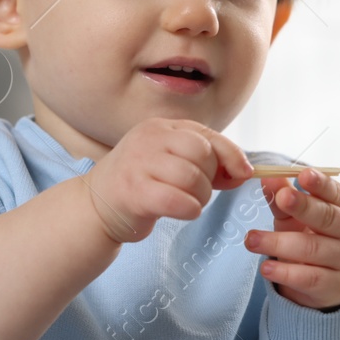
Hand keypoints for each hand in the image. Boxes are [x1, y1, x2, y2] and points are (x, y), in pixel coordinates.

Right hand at [83, 117, 254, 243]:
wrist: (95, 207)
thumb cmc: (140, 185)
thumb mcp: (171, 163)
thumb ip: (206, 164)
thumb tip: (243, 172)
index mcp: (161, 127)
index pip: (207, 135)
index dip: (232, 155)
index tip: (243, 173)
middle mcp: (149, 138)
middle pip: (202, 154)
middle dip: (210, 179)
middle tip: (198, 193)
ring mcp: (139, 163)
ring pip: (193, 178)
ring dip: (201, 198)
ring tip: (188, 203)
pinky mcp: (134, 191)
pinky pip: (179, 201)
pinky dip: (189, 210)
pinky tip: (181, 212)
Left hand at [245, 167, 339, 310]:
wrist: (328, 286)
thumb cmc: (312, 241)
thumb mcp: (296, 219)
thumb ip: (283, 198)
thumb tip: (267, 176)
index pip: (336, 193)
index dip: (321, 184)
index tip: (303, 175)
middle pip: (327, 218)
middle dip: (304, 206)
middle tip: (282, 197)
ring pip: (312, 249)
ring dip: (279, 243)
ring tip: (251, 240)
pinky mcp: (333, 286)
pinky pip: (308, 278)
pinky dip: (285, 272)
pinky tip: (265, 268)